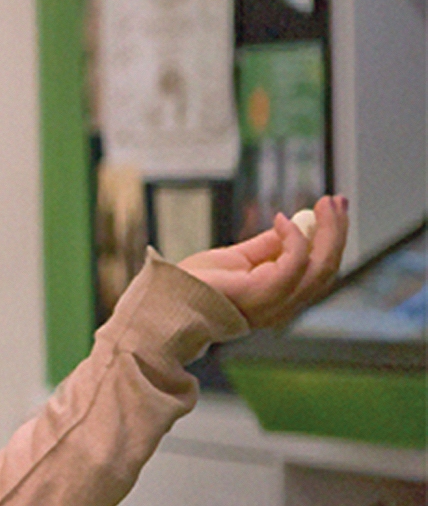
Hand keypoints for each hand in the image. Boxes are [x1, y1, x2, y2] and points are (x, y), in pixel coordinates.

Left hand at [176, 196, 347, 329]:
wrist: (168, 298)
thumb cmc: (196, 284)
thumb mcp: (237, 258)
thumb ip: (267, 246)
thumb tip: (290, 226)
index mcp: (280, 297)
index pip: (319, 270)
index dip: (331, 239)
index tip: (333, 210)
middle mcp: (285, 304)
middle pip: (326, 268)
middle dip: (337, 232)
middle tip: (337, 201)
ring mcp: (277, 302)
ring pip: (320, 267)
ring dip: (329, 231)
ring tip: (327, 204)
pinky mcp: (264, 293)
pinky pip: (294, 263)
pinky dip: (294, 239)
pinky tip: (282, 220)